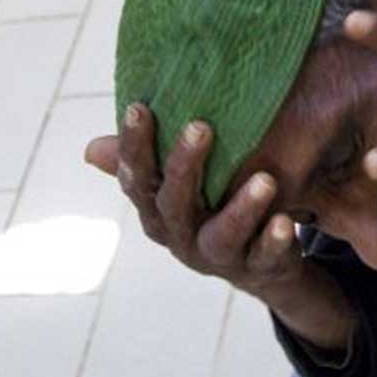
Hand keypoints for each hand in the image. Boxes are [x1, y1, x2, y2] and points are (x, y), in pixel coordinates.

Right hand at [85, 105, 309, 302]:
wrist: (260, 265)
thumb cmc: (212, 209)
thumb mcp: (181, 185)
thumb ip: (146, 163)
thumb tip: (90, 148)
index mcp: (158, 211)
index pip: (138, 179)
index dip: (134, 147)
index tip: (139, 107)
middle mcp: (181, 237)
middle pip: (174, 203)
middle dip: (184, 166)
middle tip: (201, 127)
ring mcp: (218, 257)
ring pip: (221, 236)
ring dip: (241, 209)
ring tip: (265, 180)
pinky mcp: (257, 269)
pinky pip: (264, 257)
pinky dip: (274, 241)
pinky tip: (286, 221)